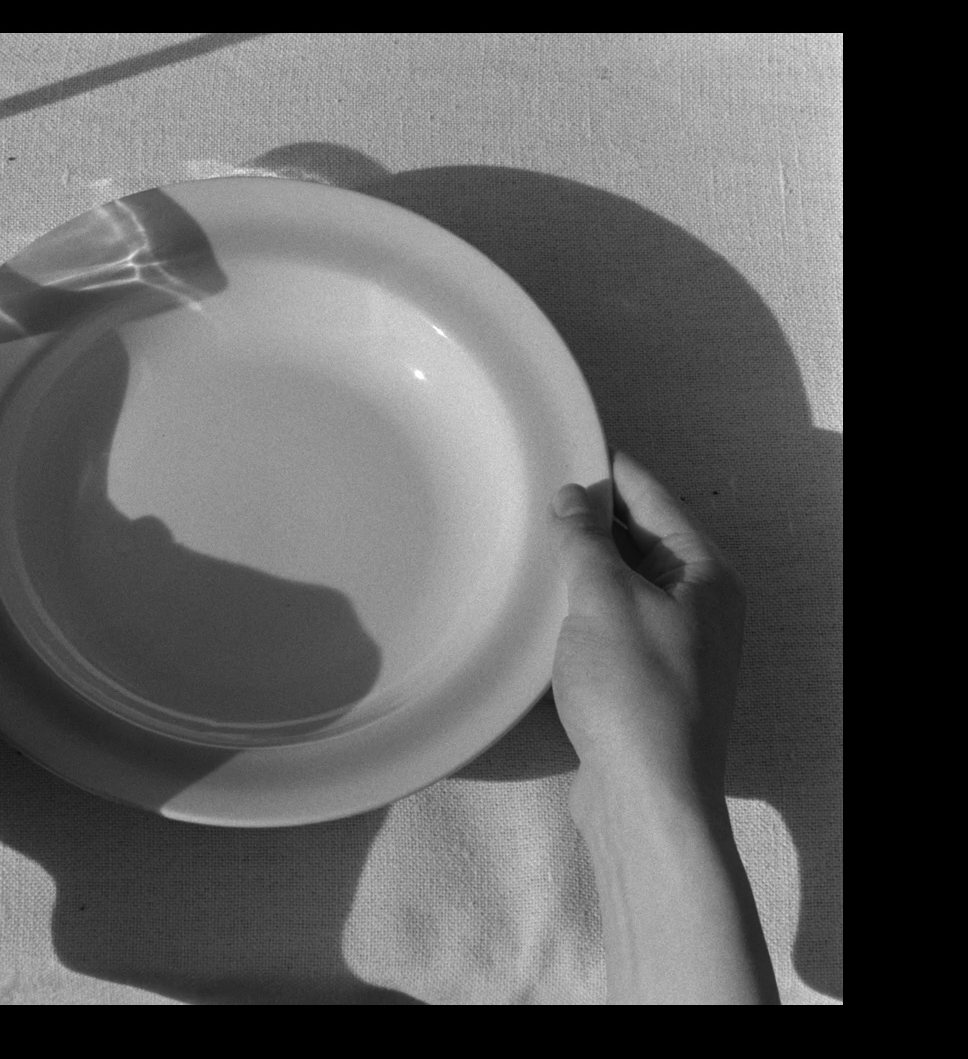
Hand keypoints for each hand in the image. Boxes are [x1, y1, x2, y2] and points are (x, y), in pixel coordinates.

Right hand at [548, 450, 775, 1003]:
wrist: (647, 796)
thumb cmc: (634, 690)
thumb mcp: (602, 598)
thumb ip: (584, 541)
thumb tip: (571, 497)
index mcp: (707, 576)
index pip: (657, 500)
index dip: (613, 471)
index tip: (573, 444)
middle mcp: (703, 608)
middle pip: (645, 543)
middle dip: (595, 520)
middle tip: (538, 495)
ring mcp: (679, 650)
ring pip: (627, 588)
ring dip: (586, 568)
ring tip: (533, 545)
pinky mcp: (650, 686)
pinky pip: (615, 627)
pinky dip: (584, 611)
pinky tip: (545, 611)